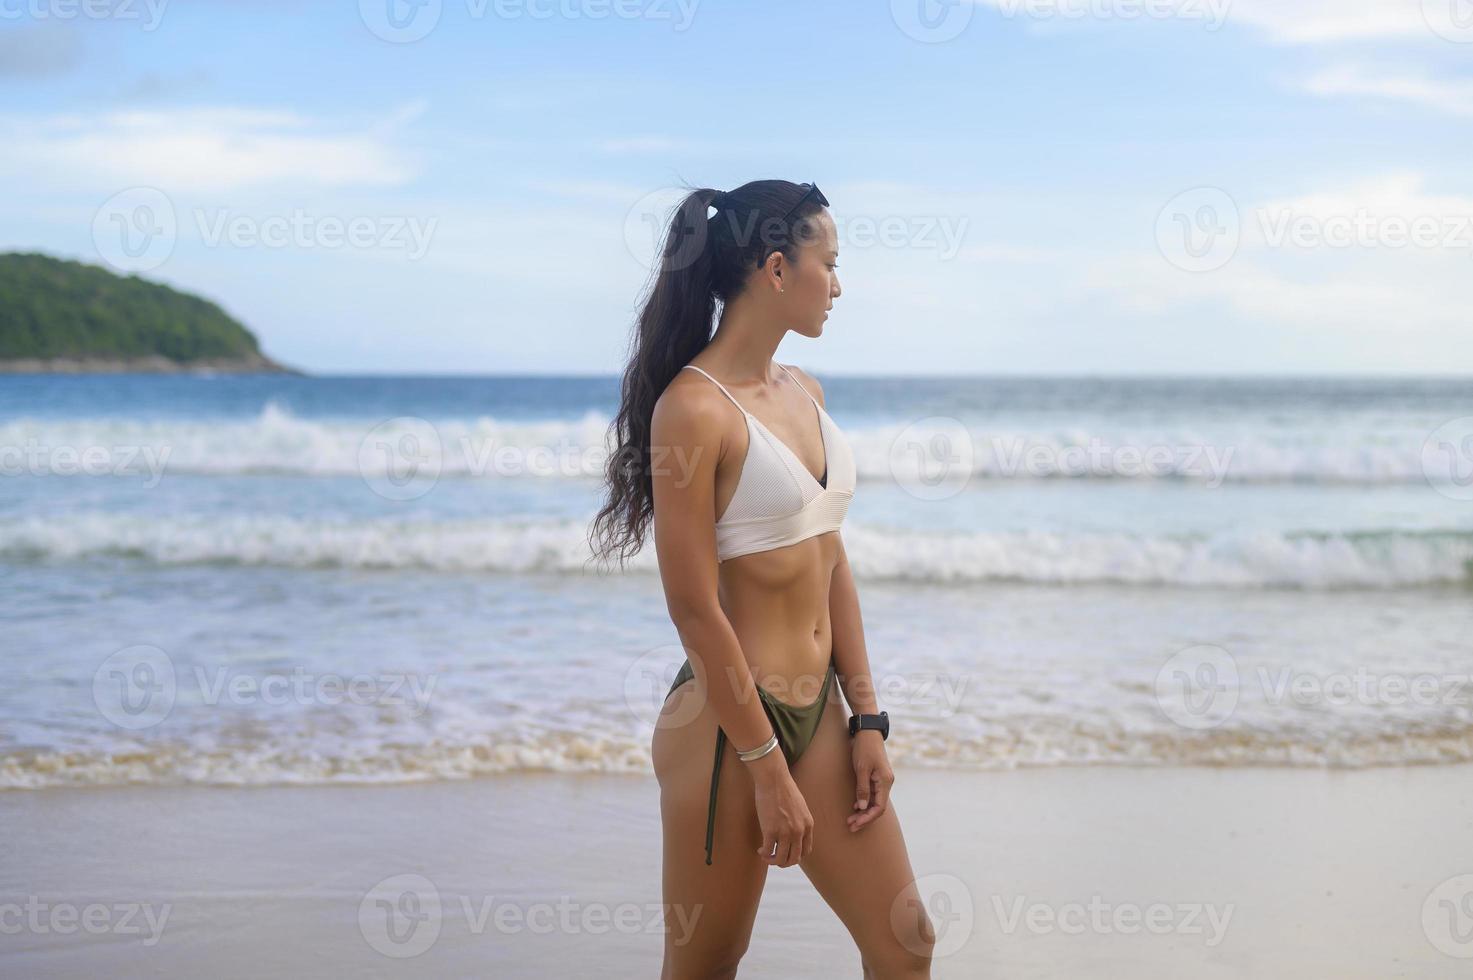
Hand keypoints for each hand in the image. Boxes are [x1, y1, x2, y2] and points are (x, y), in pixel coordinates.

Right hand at [749, 752, 813, 866]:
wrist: (774, 779)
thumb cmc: (784, 789)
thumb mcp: (800, 807)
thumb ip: (800, 821)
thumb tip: (793, 832)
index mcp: (808, 825)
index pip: (806, 851)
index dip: (795, 856)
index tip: (786, 853)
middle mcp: (799, 831)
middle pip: (794, 858)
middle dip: (784, 862)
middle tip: (775, 859)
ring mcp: (785, 832)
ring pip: (781, 859)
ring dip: (773, 861)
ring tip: (766, 856)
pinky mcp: (771, 831)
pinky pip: (768, 851)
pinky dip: (764, 854)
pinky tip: (760, 850)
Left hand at [847, 730, 892, 832]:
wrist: (868, 731)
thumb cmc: (864, 748)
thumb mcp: (861, 768)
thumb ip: (862, 788)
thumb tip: (863, 807)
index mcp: (885, 782)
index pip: (879, 807)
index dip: (867, 818)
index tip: (855, 824)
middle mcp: (886, 783)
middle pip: (877, 807)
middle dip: (864, 818)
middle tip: (850, 826)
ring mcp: (882, 780)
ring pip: (874, 802)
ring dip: (863, 812)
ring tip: (851, 819)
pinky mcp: (877, 777)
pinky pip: (872, 794)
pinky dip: (864, 802)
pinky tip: (855, 807)